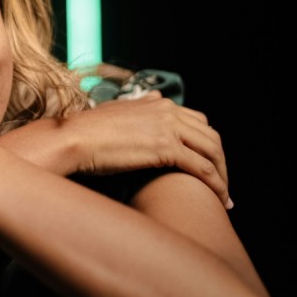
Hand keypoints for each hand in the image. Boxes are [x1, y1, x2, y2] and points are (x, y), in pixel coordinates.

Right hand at [60, 91, 230, 207]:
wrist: (72, 139)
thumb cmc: (86, 132)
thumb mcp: (115, 112)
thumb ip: (138, 107)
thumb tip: (153, 98)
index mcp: (157, 104)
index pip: (197, 121)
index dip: (206, 145)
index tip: (207, 165)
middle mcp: (167, 111)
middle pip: (210, 136)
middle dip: (220, 162)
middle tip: (221, 184)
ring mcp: (168, 127)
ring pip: (212, 151)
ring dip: (222, 175)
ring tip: (224, 197)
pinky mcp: (166, 147)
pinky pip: (202, 167)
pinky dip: (216, 184)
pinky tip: (218, 199)